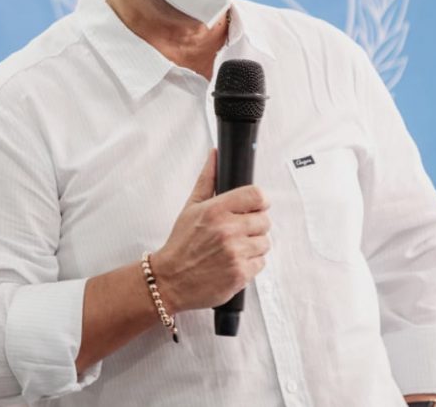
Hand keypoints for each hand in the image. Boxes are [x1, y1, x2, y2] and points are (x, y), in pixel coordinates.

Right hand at [152, 149, 270, 312]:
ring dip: (253, 245)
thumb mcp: (190, 207)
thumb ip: (206, 180)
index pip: (256, 195)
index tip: (255, 206)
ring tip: (234, 248)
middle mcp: (227, 230)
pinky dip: (251, 263)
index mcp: (216, 210)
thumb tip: (214, 155)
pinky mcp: (241, 274)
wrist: (171, 280)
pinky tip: (233, 262)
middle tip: (238, 231)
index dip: (259, 201)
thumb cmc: (181, 244)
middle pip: (264, 220)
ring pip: (265, 243)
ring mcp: (236, 253)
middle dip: (254, 225)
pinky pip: (261, 263)